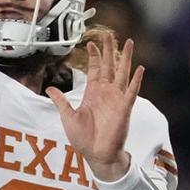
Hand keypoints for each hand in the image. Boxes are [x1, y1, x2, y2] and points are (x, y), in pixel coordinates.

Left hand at [46, 36, 143, 176]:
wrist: (97, 155)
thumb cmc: (83, 139)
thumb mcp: (68, 117)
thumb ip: (61, 101)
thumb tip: (49, 88)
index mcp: (92, 93)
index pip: (94, 70)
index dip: (93, 56)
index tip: (91, 43)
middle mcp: (106, 93)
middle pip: (109, 66)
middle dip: (109, 50)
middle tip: (109, 34)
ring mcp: (116, 99)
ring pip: (122, 73)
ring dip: (126, 58)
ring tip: (130, 42)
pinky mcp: (124, 108)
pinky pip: (132, 91)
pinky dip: (136, 80)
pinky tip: (140, 68)